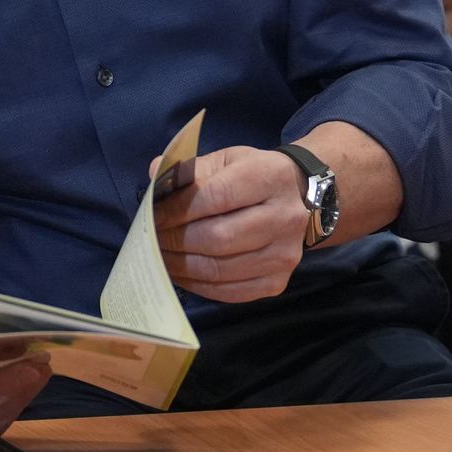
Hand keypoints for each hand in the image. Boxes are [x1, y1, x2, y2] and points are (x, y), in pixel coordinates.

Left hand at [151, 145, 308, 301]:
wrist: (300, 198)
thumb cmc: (253, 175)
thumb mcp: (226, 160)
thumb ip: (191, 169)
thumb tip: (153, 172)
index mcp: (269, 177)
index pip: (216, 197)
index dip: (178, 209)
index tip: (153, 216)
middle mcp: (284, 218)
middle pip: (218, 238)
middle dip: (176, 240)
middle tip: (151, 239)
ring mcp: (285, 254)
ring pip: (221, 269)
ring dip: (182, 266)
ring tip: (159, 256)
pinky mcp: (279, 282)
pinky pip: (231, 292)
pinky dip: (199, 286)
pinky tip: (181, 274)